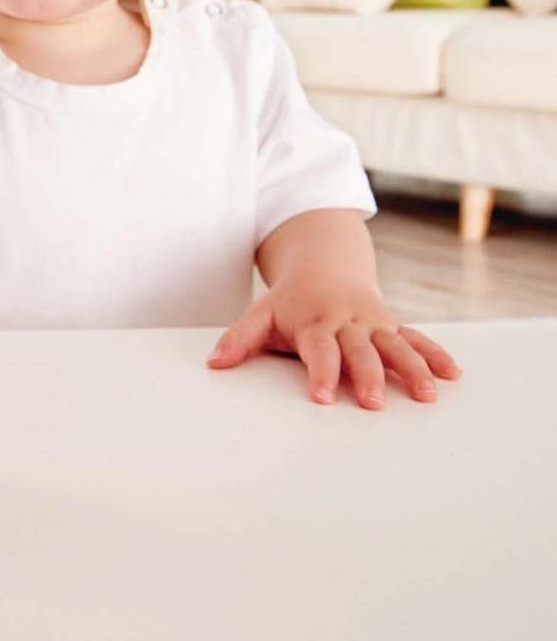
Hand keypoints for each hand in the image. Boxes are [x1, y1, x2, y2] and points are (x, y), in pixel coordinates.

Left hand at [206, 268, 462, 409]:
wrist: (324, 264)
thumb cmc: (290, 300)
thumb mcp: (261, 313)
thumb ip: (240, 339)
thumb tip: (213, 363)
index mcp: (314, 322)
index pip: (318, 350)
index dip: (319, 373)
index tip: (320, 398)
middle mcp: (347, 322)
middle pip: (360, 350)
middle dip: (367, 376)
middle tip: (373, 403)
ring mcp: (373, 323)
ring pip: (395, 345)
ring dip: (412, 369)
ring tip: (426, 395)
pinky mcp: (391, 324)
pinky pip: (416, 338)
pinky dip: (434, 354)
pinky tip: (452, 375)